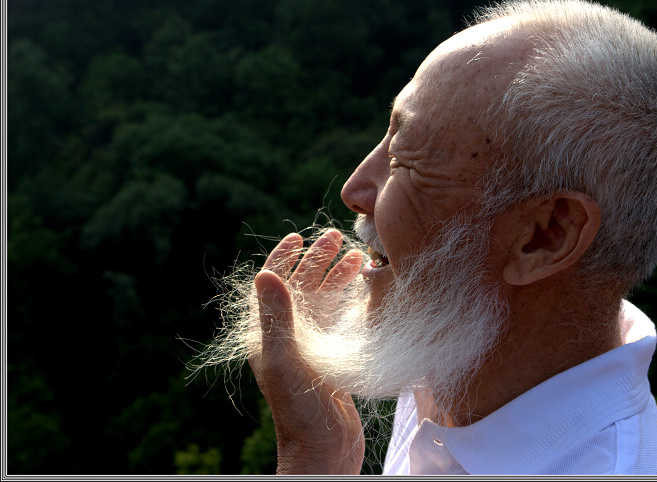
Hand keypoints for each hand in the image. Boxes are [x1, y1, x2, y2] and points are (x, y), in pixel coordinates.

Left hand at [248, 230, 364, 473]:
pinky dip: (349, 298)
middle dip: (316, 260)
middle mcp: (287, 336)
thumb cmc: (302, 409)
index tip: (298, 237)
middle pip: (300, 287)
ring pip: (322, 300)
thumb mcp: (287, 359)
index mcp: (268, 334)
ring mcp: (311, 345)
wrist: (326, 449)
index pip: (271, 285)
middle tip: (336, 237)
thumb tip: (264, 273)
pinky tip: (363, 286)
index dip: (283, 259)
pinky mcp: (332, 355)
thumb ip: (276, 317)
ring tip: (357, 255)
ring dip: (336, 276)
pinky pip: (338, 317)